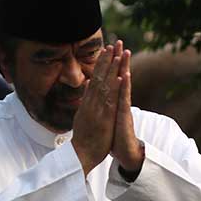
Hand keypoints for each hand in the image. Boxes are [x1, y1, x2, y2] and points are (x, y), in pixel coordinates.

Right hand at [72, 42, 124, 175]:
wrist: (80, 156)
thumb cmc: (83, 138)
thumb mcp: (82, 115)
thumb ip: (86, 99)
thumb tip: (87, 85)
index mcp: (87, 102)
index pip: (94, 78)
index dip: (101, 64)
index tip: (106, 50)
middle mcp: (91, 103)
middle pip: (99, 77)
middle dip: (106, 60)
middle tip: (113, 44)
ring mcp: (97, 110)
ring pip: (105, 85)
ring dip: (111, 69)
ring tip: (117, 54)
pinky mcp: (103, 118)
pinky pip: (110, 101)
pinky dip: (114, 88)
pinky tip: (119, 77)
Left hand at [110, 46, 142, 174]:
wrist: (125, 152)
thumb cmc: (114, 136)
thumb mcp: (105, 117)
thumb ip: (102, 103)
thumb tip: (95, 92)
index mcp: (113, 101)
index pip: (112, 78)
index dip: (110, 63)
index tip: (109, 48)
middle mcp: (119, 101)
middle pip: (119, 76)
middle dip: (119, 59)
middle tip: (119, 42)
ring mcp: (123, 108)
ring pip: (124, 85)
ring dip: (124, 68)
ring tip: (124, 53)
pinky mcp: (124, 116)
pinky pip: (124, 100)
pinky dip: (124, 88)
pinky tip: (126, 76)